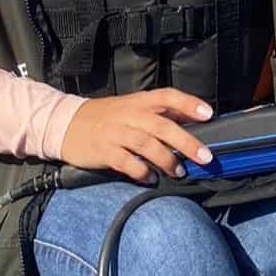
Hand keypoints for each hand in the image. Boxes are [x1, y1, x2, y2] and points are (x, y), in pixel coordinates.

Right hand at [60, 89, 214, 181]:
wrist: (66, 123)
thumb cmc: (107, 117)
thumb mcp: (132, 107)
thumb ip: (160, 114)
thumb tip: (193, 121)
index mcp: (139, 101)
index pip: (167, 96)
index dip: (188, 103)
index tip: (209, 114)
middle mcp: (129, 114)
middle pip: (162, 126)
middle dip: (186, 142)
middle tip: (205, 157)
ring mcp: (115, 133)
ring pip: (146, 144)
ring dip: (167, 160)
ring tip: (180, 172)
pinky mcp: (103, 151)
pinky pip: (126, 162)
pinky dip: (141, 171)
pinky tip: (151, 179)